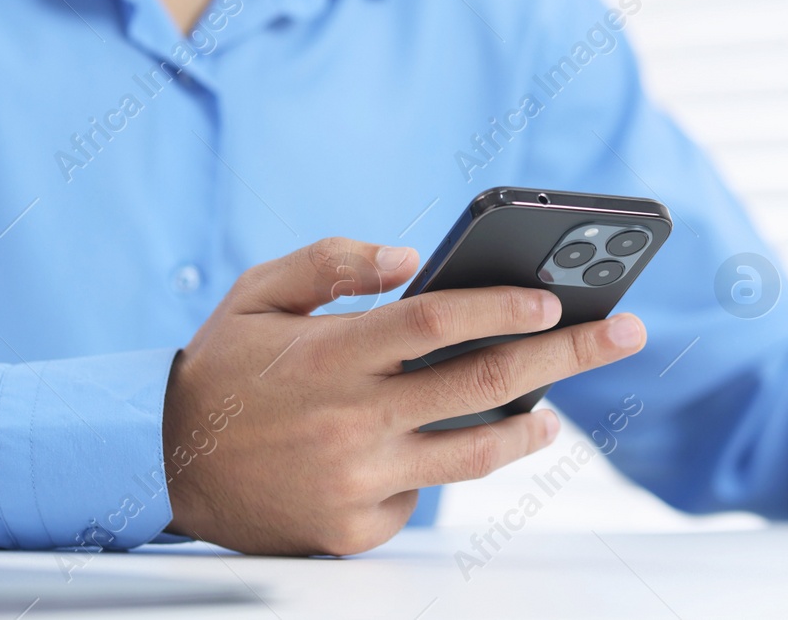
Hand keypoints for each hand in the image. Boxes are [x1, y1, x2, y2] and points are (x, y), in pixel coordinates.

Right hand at [160, 237, 646, 555]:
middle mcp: (353, 420)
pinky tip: (434, 447)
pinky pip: (420, 494)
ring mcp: (357, 481)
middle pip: (483, 383)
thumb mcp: (259, 292)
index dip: (500, 307)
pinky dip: (437, 466)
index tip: (555, 300)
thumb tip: (408, 258)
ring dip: (529, 429)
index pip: (436, 323)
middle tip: (624, 334)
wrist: (163, 463)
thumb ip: (333, 261)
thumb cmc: (224, 367)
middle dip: (568, 357)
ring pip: (473, 455)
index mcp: (332, 355)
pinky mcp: (354, 529)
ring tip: (555, 412)